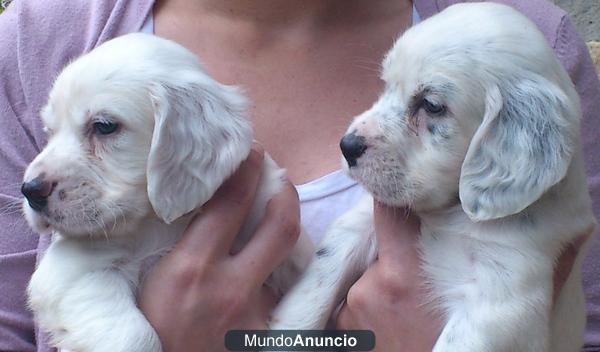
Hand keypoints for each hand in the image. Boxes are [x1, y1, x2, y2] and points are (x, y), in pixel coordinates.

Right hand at [139, 145, 300, 351]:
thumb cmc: (151, 325)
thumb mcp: (155, 277)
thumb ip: (187, 239)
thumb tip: (210, 197)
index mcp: (193, 268)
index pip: (231, 202)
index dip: (246, 169)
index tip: (250, 153)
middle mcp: (231, 288)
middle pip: (282, 225)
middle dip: (286, 191)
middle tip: (278, 178)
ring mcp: (256, 312)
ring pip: (291, 256)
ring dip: (286, 227)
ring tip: (278, 211)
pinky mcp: (270, 331)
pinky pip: (286, 286)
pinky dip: (281, 266)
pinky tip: (270, 259)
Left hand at [336, 201, 590, 350]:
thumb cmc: (460, 346)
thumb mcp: (481, 306)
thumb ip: (493, 261)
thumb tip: (542, 226)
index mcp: (406, 272)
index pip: (387, 210)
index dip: (401, 201)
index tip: (415, 201)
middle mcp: (373, 283)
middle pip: (381, 240)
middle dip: (399, 244)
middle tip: (420, 265)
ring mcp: (355, 304)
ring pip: (371, 270)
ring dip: (386, 278)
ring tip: (410, 305)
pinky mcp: (343, 323)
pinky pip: (359, 297)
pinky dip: (372, 303)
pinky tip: (393, 322)